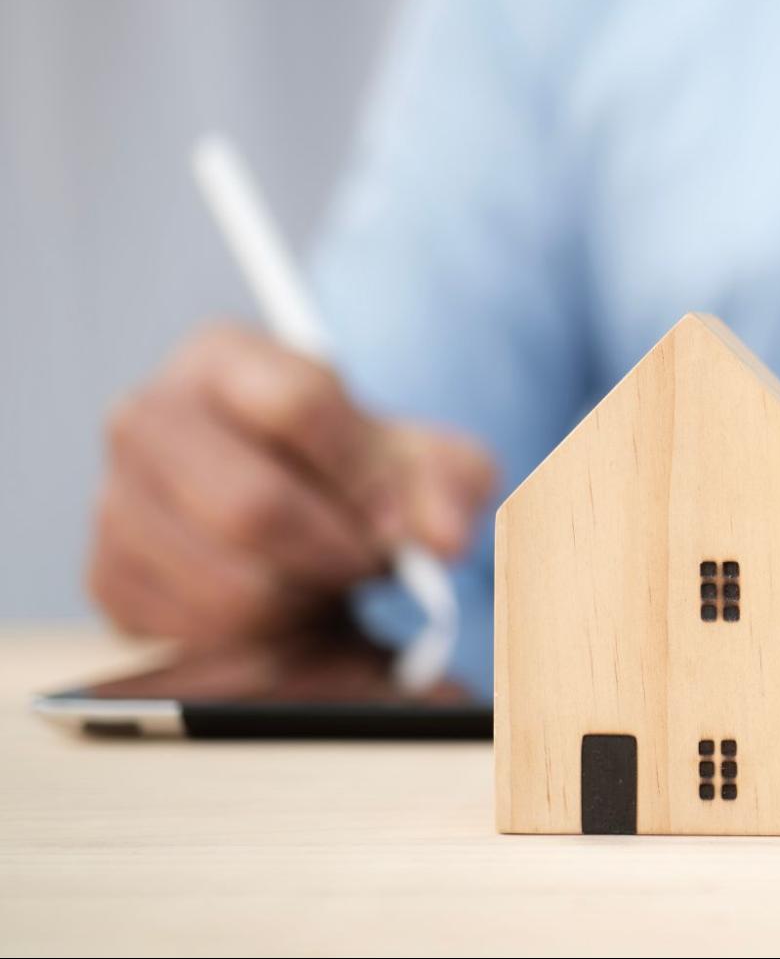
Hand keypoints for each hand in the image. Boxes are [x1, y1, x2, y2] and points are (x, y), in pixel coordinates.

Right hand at [89, 323, 495, 643]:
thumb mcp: (424, 459)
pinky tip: (285, 606)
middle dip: (336, 553)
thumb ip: (450, 486)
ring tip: (328, 578)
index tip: (399, 516)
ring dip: (305, 602)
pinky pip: (202, 637)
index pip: (295, 404)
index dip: (363, 473)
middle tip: (369, 561)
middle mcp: (149, 417)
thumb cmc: (355, 471)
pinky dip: (265, 640)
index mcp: (223, 358)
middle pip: (252, 507)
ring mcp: (116, 500)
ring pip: (229, 586)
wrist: (297, 510)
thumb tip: (441, 541)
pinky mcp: (110, 579)